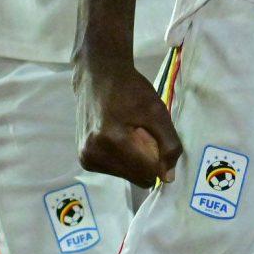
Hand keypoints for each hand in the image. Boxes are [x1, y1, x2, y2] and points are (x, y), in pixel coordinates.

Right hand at [76, 58, 182, 189]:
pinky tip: (116, 136)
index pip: (149, 172)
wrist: (98, 75)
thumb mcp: (157, 111)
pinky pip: (115, 171)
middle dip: (146, 159)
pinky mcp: (83, 160)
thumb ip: (169, 144)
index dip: (159, 157)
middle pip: (138, 177)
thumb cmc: (130, 89)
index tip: (153, 135)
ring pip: (127, 176)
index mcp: (112, 140)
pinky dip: (122, 158)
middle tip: (140, 133)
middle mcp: (94, 154)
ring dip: (134, 160)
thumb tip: (168, 177)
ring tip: (126, 132)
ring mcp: (86, 159)